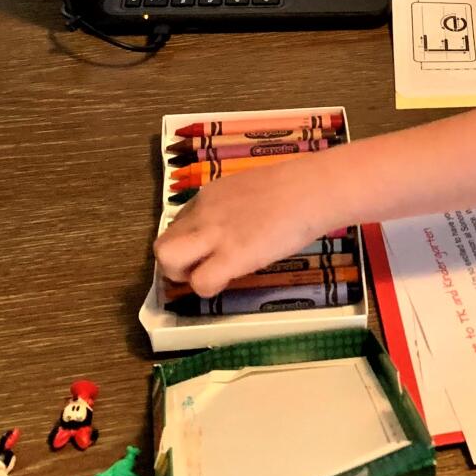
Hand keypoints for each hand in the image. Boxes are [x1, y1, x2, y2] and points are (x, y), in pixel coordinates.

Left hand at [153, 153, 338, 296]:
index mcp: (210, 197)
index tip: (211, 250)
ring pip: (167, 259)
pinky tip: (230, 281)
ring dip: (183, 275)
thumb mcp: (255, 189)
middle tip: (203, 268)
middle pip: (163, 244)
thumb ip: (237, 207)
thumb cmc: (299, 187)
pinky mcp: (231, 255)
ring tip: (210, 276)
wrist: (312, 189)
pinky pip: (201, 281)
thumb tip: (241, 225)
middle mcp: (203, 214)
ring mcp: (214, 234)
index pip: (179, 225)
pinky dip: (209, 287)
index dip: (192, 243)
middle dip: (176, 264)